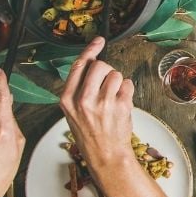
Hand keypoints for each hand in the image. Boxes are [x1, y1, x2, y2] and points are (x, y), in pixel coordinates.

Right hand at [58, 37, 137, 188]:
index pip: (79, 66)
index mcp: (67, 100)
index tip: (99, 41)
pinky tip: (121, 104)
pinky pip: (128, 84)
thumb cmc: (90, 133)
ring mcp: (103, 103)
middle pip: (99, 66)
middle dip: (106, 70)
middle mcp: (83, 100)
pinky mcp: (120, 106)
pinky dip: (127, 91)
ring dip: (117, 82)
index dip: (90, 50)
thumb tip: (93, 62)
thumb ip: (79, 88)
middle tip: (107, 84)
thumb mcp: (73, 111)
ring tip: (113, 98)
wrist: (105, 155)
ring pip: (116, 74)